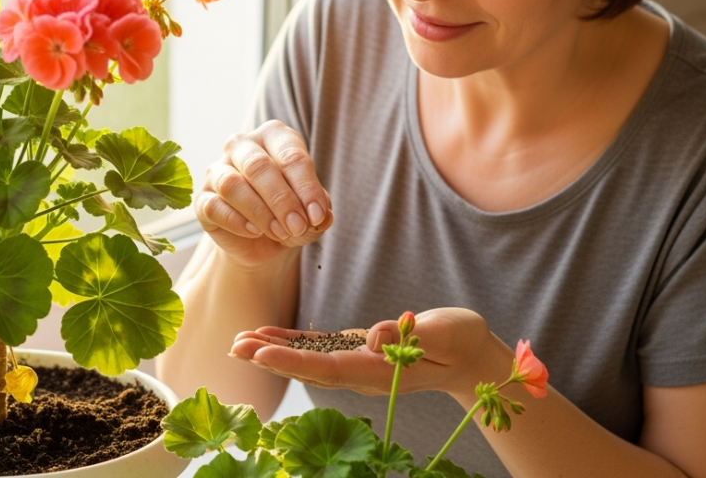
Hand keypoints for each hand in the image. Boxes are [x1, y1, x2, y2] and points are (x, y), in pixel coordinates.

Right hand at [194, 120, 334, 269]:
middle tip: (298, 226)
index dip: (307, 187)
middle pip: (258, 166)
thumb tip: (322, 216)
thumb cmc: (290, 215)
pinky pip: (214, 206)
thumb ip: (319, 211)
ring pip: (232, 184)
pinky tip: (255, 232)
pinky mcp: (202, 198)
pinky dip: (238, 222)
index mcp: (274, 136)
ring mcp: (217, 170)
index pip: (291, 155)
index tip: (318, 215)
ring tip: (281, 233)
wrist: (262, 243)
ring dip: (260, 213)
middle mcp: (242, 145)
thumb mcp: (311, 214)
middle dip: (282, 200)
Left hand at [229, 308, 511, 398]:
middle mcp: (363, 373)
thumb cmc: (461, 340)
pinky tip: (268, 337)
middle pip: (309, 368)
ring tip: (239, 343)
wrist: (471, 355)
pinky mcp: (358, 352)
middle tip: (235, 348)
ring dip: (273, 353)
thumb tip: (374, 336)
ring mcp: (359, 365)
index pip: (328, 368)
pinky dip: (291, 343)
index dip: (291, 362)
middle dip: (271, 359)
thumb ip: (411, 335)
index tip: (260, 354)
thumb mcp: (444, 332)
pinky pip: (318, 350)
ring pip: (307, 361)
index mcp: (380, 370)